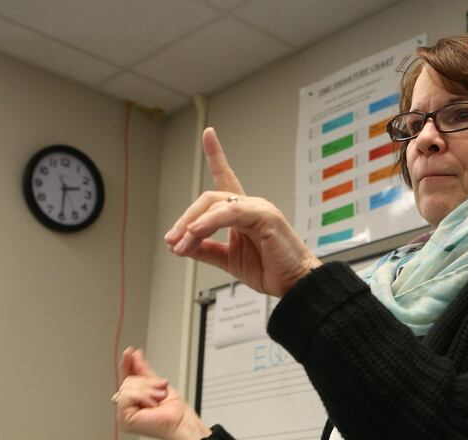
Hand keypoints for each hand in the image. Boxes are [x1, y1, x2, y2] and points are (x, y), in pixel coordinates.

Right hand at [115, 347, 210, 439]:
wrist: (181, 421)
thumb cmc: (173, 410)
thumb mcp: (157, 383)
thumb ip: (143, 370)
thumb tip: (135, 355)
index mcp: (134, 398)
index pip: (126, 377)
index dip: (127, 364)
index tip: (130, 351)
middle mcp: (127, 406)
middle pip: (128, 380)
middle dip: (147, 383)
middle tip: (159, 392)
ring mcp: (124, 413)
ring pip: (127, 386)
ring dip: (147, 391)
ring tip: (157, 399)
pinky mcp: (125, 418)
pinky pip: (128, 396)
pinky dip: (143, 397)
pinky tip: (151, 405)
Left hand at [164, 128, 321, 296]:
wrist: (295, 284)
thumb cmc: (270, 268)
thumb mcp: (228, 259)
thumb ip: (206, 249)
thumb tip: (180, 245)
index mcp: (242, 212)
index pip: (226, 177)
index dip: (216, 154)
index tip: (208, 133)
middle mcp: (250, 206)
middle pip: (209, 198)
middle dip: (185, 218)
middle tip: (172, 241)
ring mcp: (259, 209)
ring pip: (216, 205)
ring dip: (192, 225)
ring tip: (180, 243)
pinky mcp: (265, 218)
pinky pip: (231, 214)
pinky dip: (210, 223)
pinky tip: (196, 232)